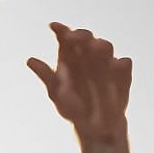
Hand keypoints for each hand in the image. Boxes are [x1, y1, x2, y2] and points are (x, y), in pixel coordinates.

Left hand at [29, 24, 130, 144]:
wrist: (94, 126)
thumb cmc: (72, 107)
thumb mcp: (56, 92)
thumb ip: (46, 75)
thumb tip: (30, 60)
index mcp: (71, 58)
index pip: (66, 38)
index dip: (61, 30)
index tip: (53, 26)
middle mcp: (89, 56)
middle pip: (86, 38)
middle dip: (81, 36)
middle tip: (72, 38)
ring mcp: (107, 63)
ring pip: (106, 47)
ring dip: (100, 46)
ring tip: (93, 47)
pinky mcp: (123, 74)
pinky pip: (124, 64)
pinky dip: (120, 65)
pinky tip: (116, 65)